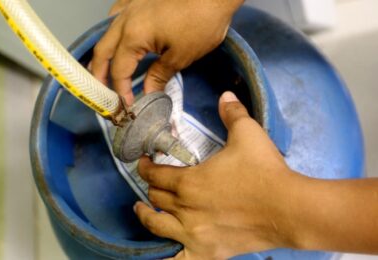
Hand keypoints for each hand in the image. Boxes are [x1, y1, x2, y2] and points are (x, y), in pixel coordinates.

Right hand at [90, 0, 243, 104]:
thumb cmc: (201, 24)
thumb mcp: (181, 56)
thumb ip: (159, 75)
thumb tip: (148, 93)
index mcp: (133, 36)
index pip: (119, 70)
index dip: (121, 90)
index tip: (127, 105)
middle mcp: (124, 20)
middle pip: (103, 50)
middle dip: (99, 73)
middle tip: (102, 92)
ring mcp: (130, 5)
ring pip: (106, 31)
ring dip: (104, 52)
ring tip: (105, 68)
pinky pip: (116, 15)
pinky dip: (113, 31)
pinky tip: (119, 37)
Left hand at [134, 91, 299, 258]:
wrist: (289, 208)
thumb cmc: (264, 170)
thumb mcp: (248, 133)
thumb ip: (232, 113)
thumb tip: (225, 94)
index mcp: (189, 182)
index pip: (156, 175)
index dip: (147, 166)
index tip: (145, 161)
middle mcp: (186, 210)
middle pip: (157, 198)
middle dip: (151, 187)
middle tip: (154, 180)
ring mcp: (195, 234)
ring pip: (158, 225)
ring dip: (147, 215)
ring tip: (142, 209)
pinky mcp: (208, 251)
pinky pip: (179, 257)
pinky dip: (167, 253)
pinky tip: (164, 249)